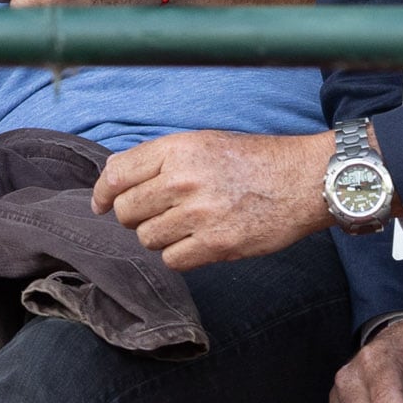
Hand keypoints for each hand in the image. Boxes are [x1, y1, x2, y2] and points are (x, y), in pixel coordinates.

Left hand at [91, 129, 333, 269]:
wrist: (301, 180)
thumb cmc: (250, 160)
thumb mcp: (200, 143)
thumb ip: (158, 159)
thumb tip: (112, 181)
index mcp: (177, 149)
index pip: (116, 174)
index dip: (102, 193)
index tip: (101, 204)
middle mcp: (184, 179)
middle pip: (126, 211)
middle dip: (133, 217)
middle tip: (154, 214)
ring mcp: (201, 213)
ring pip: (147, 238)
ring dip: (158, 237)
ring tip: (181, 226)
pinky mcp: (218, 244)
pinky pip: (172, 259)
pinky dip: (178, 255)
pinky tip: (195, 242)